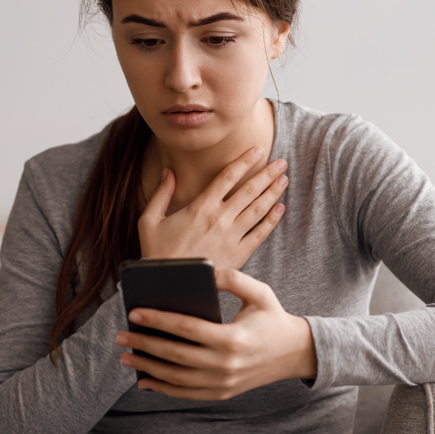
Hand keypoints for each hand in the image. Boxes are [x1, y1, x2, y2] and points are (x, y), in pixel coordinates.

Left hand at [115, 269, 316, 400]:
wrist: (296, 354)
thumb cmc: (273, 318)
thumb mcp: (260, 293)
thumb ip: (234, 279)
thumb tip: (205, 270)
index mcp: (232, 338)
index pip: (186, 328)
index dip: (158, 320)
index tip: (134, 312)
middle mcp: (225, 365)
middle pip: (174, 356)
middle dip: (143, 344)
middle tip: (120, 335)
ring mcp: (223, 383)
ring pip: (176, 378)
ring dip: (147, 368)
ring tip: (125, 356)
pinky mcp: (222, 393)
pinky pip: (186, 393)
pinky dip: (163, 388)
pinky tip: (144, 381)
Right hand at [139, 147, 288, 269]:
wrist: (169, 284)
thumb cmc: (157, 253)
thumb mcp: (150, 220)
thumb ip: (161, 194)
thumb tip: (168, 171)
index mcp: (200, 206)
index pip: (227, 176)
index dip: (244, 161)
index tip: (258, 150)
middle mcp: (219, 218)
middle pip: (249, 190)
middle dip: (267, 174)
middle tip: (281, 162)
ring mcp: (231, 236)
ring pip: (258, 209)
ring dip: (273, 192)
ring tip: (284, 180)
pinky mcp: (238, 255)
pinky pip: (259, 234)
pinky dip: (272, 220)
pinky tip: (280, 209)